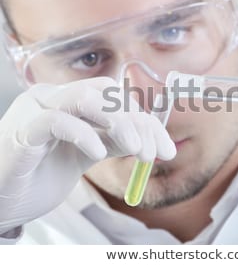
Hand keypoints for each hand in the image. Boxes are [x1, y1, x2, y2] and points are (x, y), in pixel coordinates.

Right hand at [0, 77, 175, 233]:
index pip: (115, 97)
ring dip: (118, 122)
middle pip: (104, 93)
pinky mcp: (22, 129)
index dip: (143, 120)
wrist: (5, 201)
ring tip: (135, 149)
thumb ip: (116, 140)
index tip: (164, 149)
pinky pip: (56, 121)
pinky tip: (98, 153)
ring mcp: (35, 109)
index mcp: (69, 100)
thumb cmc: (43, 175)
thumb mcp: (89, 154)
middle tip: (151, 153)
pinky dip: (83, 134)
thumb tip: (152, 139)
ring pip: (83, 98)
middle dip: (135, 121)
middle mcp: (53, 97)